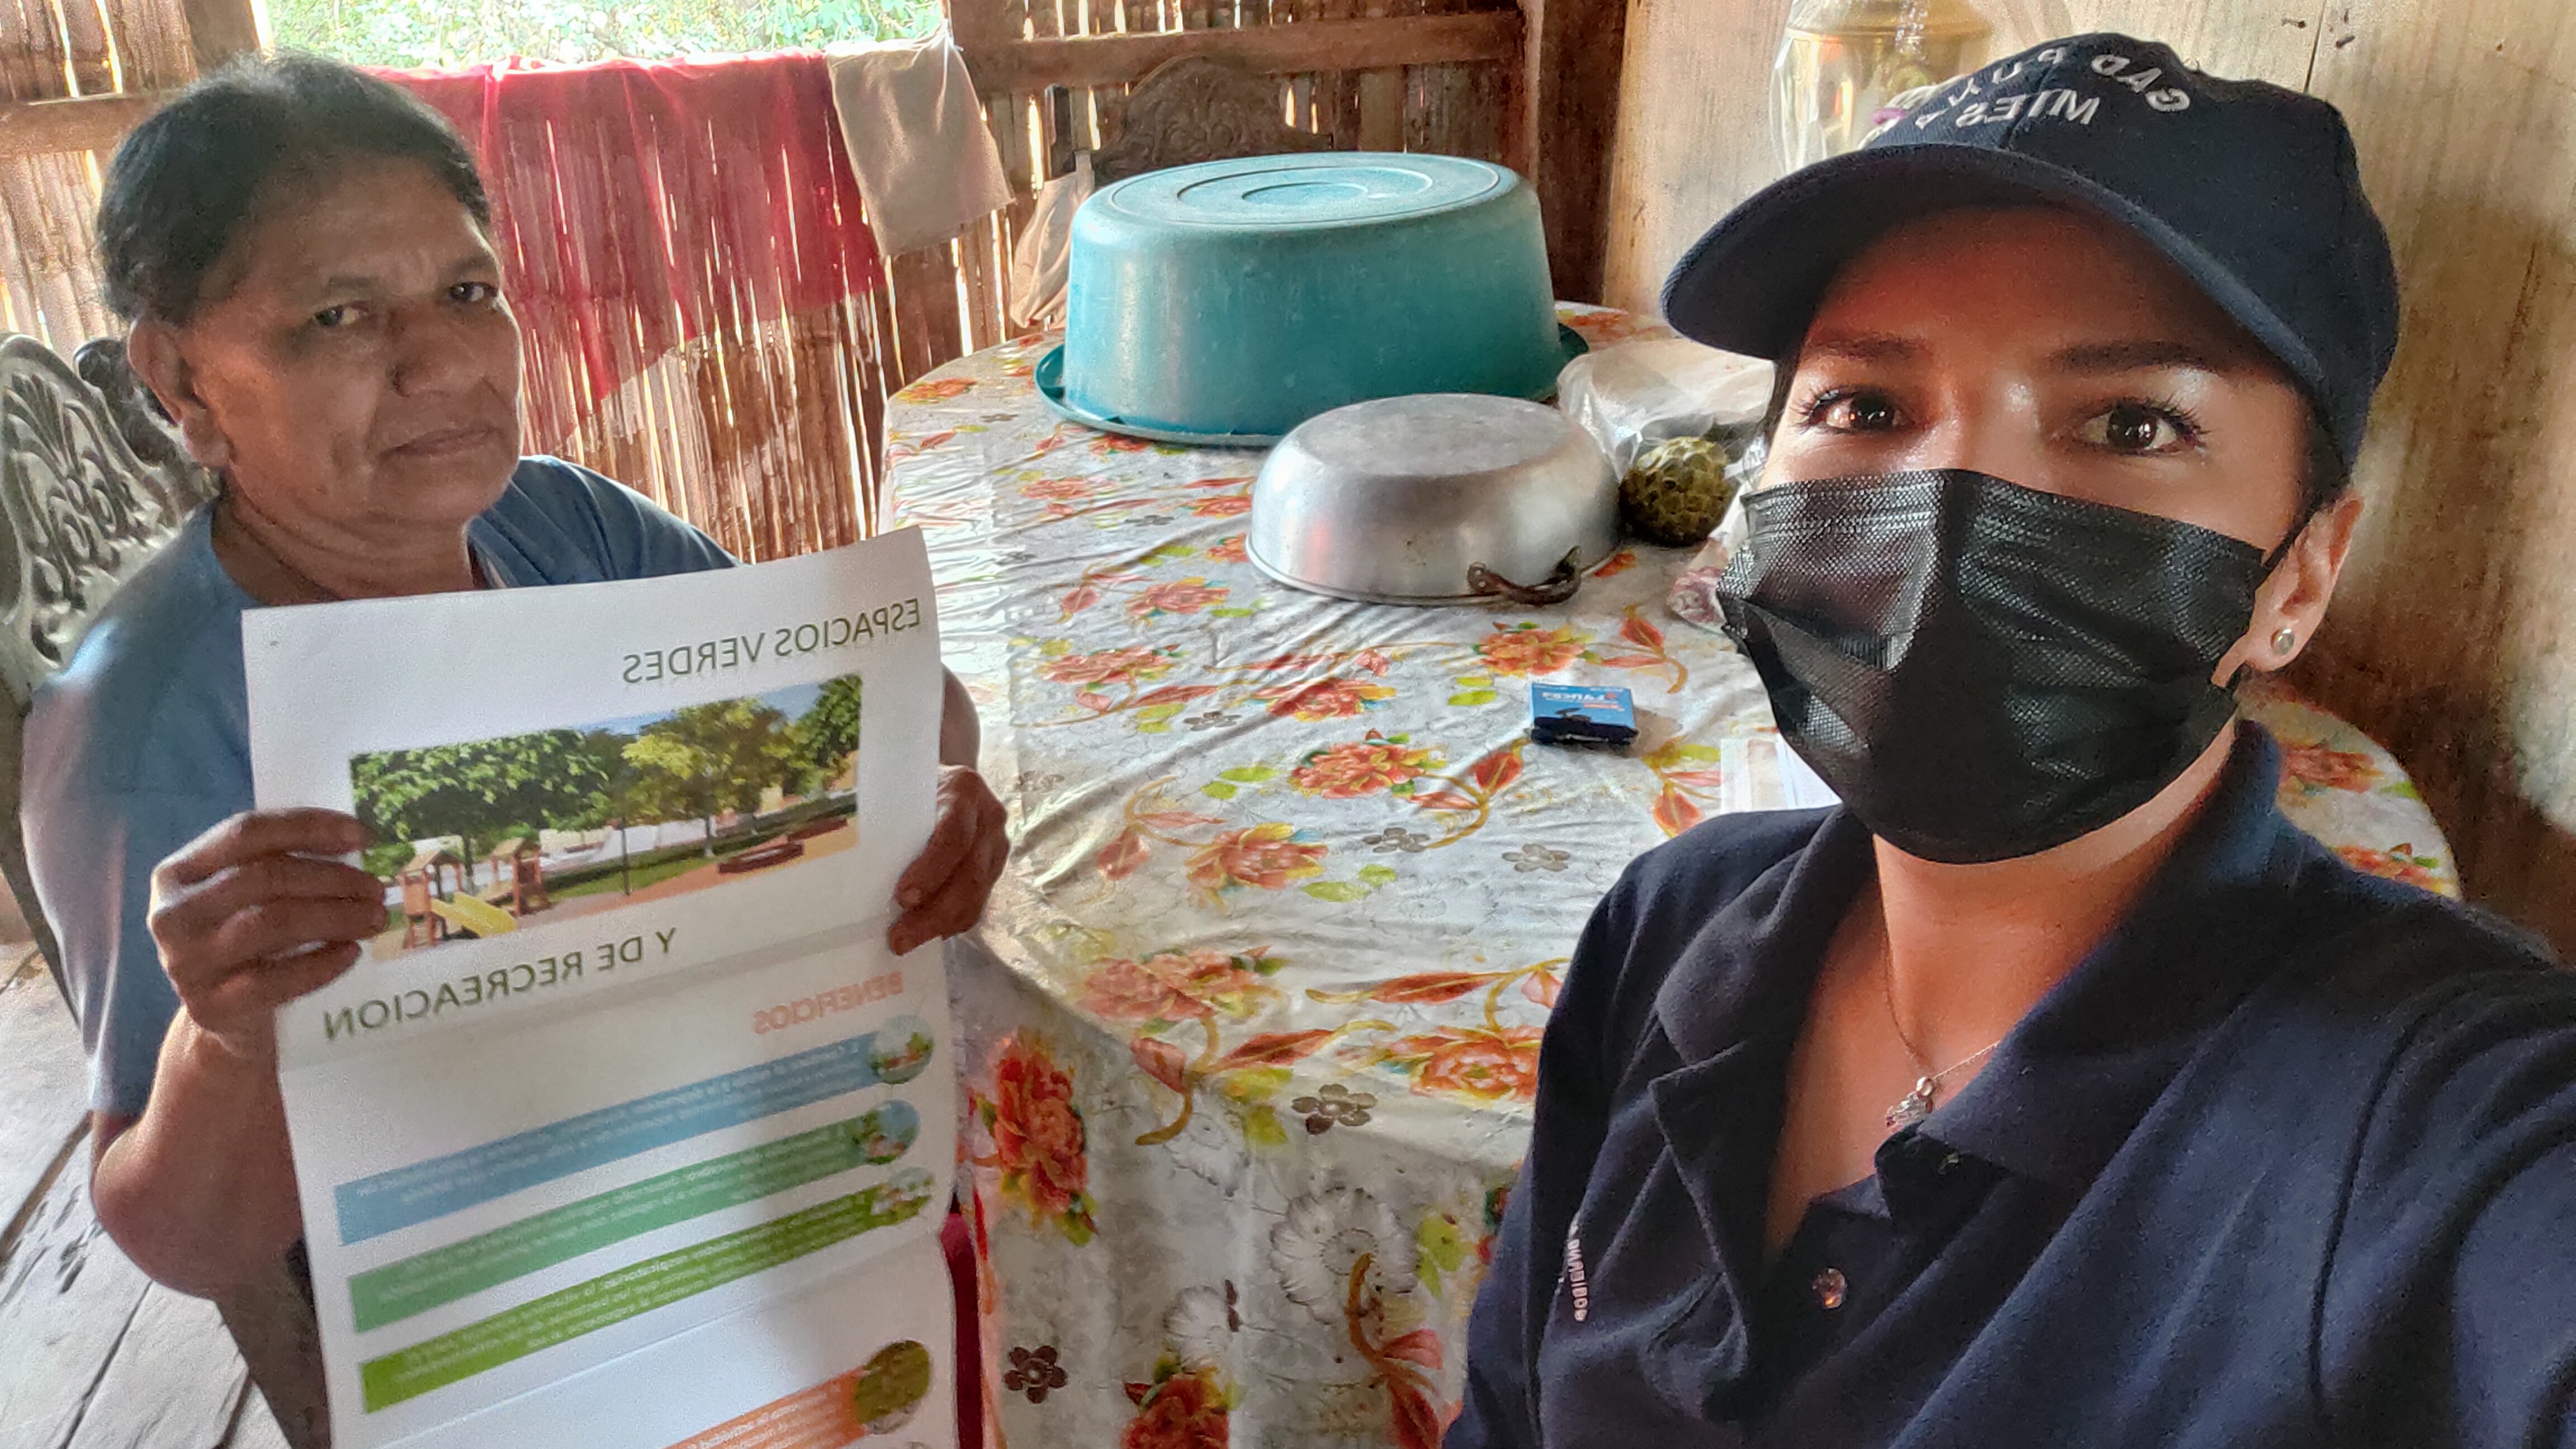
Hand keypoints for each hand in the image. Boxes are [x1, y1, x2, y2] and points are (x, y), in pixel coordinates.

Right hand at [147, 809, 383, 1062]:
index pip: (247, 832)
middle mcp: (172, 914)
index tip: (363, 835)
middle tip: (376, 888)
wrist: (226, 1023)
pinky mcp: (209, 1007)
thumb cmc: (249, 947)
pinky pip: (273, 980)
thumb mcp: (248, 900)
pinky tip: (351, 953)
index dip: (308, 827)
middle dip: (331, 878)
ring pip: (269, 923)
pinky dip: (320, 964)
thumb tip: (358, 845)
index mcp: (178, 872)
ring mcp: (185, 963)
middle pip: (263, 877)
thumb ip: (282, 868)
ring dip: (334, 916)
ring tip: (374, 917)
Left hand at [889, 766, 1008, 954]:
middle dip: (935, 911)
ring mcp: (996, 844)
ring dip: (942, 924)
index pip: (954, 833)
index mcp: (963, 789)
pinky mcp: (994, 868)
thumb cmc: (909, 784)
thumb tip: (826, 836)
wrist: (943, 781)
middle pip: (970, 873)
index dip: (931, 868)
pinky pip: (978, 904)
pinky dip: (952, 923)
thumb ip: (878, 808)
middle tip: (899, 937)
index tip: (902, 896)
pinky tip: (927, 934)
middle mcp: (988, 816)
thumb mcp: (896, 785)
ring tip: (906, 942)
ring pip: (977, 894)